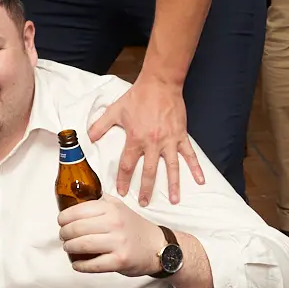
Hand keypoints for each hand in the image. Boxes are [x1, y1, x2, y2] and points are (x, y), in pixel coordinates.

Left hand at [58, 196, 167, 276]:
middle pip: (76, 228)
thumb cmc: (134, 227)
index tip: (61, 222)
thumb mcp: (119, 206)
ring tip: (68, 248)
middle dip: (64, 234)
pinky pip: (92, 264)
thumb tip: (75, 198)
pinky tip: (77, 263)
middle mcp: (114, 223)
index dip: (64, 218)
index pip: (78, 211)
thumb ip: (99, 201)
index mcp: (111, 208)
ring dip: (69, 248)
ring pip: (81, 245)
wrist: (157, 246)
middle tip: (63, 236)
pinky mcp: (119, 261)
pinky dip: (80, 265)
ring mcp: (117, 242)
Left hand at [88, 74, 202, 205]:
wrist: (160, 84)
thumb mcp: (115, 110)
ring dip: (173, 185)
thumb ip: (101, 125)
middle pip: (149, 172)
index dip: (124, 180)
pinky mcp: (181, 136)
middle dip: (147, 189)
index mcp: (136, 138)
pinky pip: (190, 155)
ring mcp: (169, 140)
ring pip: (172, 168)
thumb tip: (88, 137)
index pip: (128, 165)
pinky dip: (196, 168)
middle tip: (145, 203)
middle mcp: (153, 143)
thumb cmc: (137, 97)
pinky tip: (200, 181)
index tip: (122, 192)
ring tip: (174, 201)